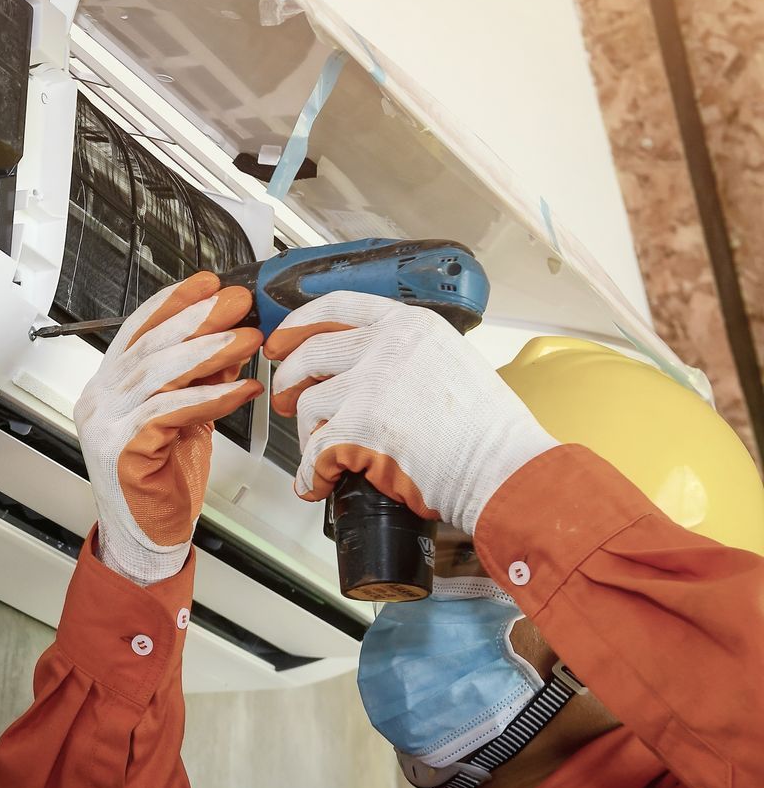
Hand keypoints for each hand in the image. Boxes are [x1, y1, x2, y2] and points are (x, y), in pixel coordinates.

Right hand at [75, 272, 263, 583]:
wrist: (146, 538)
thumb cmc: (161, 482)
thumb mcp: (184, 418)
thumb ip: (197, 381)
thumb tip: (227, 344)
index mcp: (108, 387)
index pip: (137, 330)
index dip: (173, 303)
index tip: (207, 284)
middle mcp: (98, 400)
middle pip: (148, 346)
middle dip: (196, 319)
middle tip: (235, 303)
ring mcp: (105, 424)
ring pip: (157, 374)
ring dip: (208, 352)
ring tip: (246, 339)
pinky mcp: (122, 450)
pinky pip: (169, 412)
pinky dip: (210, 398)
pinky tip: (239, 390)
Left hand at [264, 292, 556, 533]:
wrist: (505, 469)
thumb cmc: (488, 429)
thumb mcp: (450, 361)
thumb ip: (404, 355)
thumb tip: (361, 368)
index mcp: (410, 326)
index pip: (338, 305)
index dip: (300, 322)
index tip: (282, 337)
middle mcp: (387, 347)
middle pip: (310, 353)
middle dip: (288, 379)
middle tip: (285, 397)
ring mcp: (371, 386)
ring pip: (308, 404)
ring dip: (308, 432)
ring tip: (322, 450)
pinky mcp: (361, 428)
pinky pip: (315, 451)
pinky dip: (311, 473)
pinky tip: (317, 481)